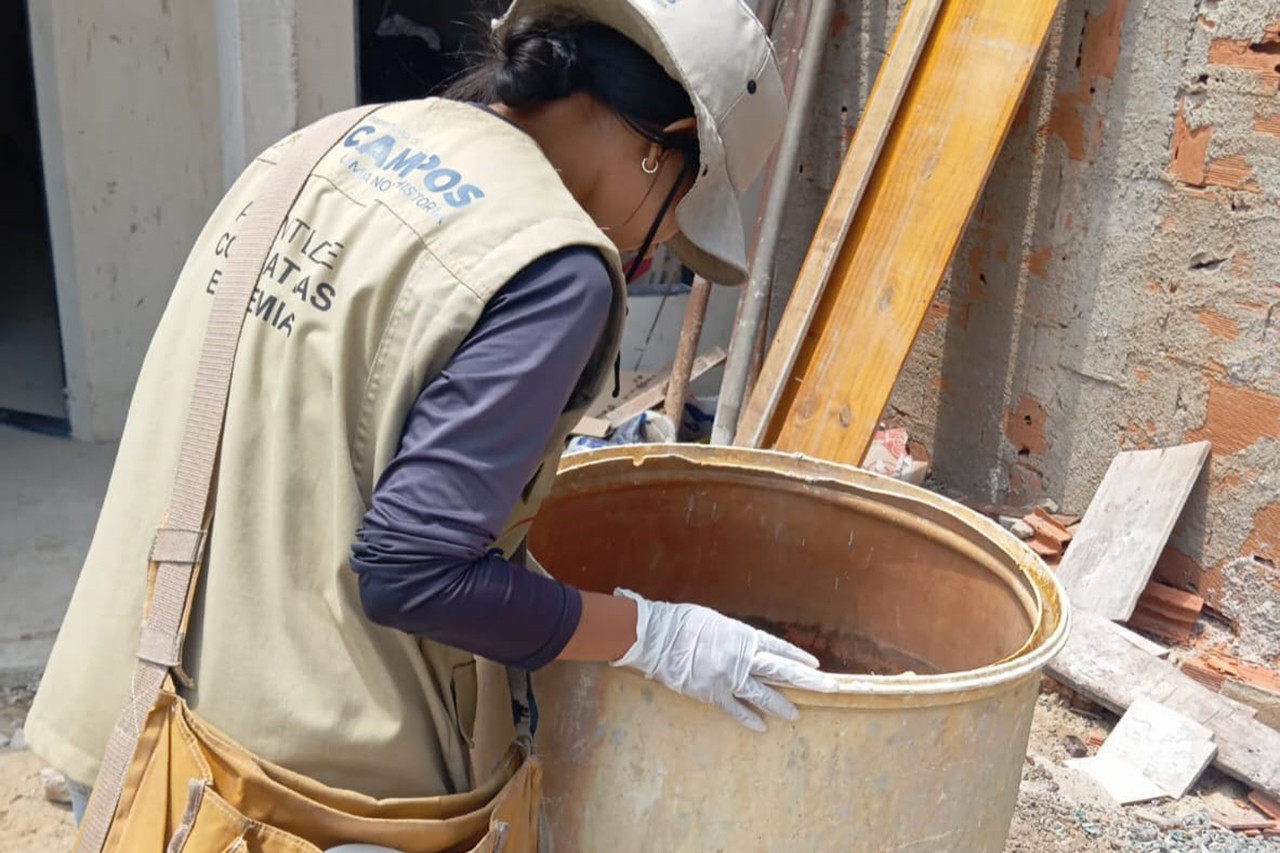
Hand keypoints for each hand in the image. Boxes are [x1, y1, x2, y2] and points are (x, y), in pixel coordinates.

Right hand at [610, 588, 838, 730]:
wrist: (657, 637)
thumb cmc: (683, 622)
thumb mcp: (716, 622)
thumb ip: (735, 636)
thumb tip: (747, 646)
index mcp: (743, 636)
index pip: (777, 648)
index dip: (796, 656)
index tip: (814, 664)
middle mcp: (741, 658)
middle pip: (781, 671)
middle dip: (806, 679)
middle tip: (828, 687)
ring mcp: (728, 678)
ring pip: (763, 694)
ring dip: (781, 705)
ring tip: (796, 715)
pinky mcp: (712, 694)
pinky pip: (735, 709)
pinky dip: (749, 718)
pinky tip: (762, 727)